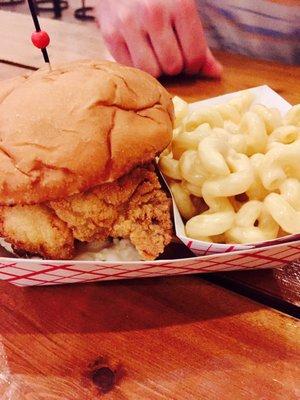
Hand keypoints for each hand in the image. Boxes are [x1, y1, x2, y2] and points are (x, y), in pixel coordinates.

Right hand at [96, 0, 221, 77]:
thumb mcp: (184, 10)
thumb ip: (200, 44)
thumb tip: (216, 73)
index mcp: (180, 4)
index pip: (194, 57)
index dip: (193, 66)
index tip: (188, 60)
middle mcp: (153, 12)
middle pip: (172, 67)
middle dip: (173, 67)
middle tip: (169, 56)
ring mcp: (129, 23)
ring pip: (151, 71)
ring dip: (155, 69)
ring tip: (153, 55)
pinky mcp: (110, 34)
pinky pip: (130, 67)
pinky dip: (136, 66)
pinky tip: (138, 51)